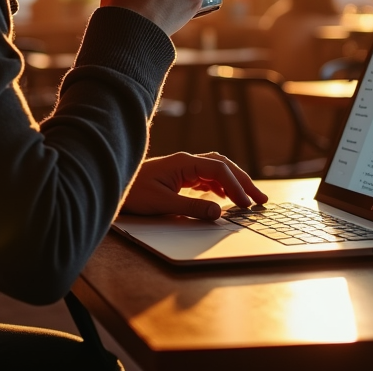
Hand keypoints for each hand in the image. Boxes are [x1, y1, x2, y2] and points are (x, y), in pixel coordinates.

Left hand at [121, 151, 268, 219]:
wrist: (112, 182)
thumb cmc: (133, 193)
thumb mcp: (162, 203)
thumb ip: (191, 208)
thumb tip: (218, 212)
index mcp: (184, 163)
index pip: (219, 169)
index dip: (236, 186)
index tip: (246, 203)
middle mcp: (186, 161)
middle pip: (223, 166)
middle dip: (243, 181)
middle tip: (260, 199)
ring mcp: (183, 167)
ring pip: (217, 170)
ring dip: (234, 182)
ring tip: (249, 198)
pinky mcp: (180, 175)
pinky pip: (207, 176)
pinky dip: (221, 185)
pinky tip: (225, 197)